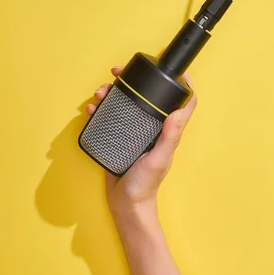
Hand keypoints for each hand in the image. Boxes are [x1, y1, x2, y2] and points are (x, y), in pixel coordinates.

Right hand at [86, 66, 196, 230]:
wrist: (125, 204)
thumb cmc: (145, 185)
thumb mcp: (158, 160)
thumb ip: (169, 138)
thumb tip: (177, 112)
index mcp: (166, 131)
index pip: (181, 105)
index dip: (182, 86)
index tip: (173, 71)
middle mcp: (151, 128)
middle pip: (147, 97)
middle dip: (132, 82)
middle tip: (116, 73)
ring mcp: (134, 132)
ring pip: (125, 104)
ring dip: (111, 93)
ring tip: (99, 92)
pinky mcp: (118, 138)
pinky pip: (109, 119)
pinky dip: (99, 110)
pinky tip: (91, 109)